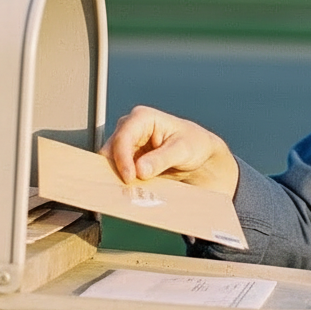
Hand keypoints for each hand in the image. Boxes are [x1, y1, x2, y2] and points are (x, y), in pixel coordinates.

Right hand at [99, 105, 239, 197]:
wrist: (200, 155)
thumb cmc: (194, 144)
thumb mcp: (182, 150)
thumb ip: (161, 159)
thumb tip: (139, 170)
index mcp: (142, 117)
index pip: (123, 137)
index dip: (122, 159)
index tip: (129, 178)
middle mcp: (129, 128)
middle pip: (111, 150)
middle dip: (116, 169)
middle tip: (124, 189)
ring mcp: (127, 144)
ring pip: (110, 162)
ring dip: (117, 177)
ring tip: (128, 192)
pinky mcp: (127, 159)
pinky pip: (117, 171)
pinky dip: (122, 182)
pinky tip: (131, 192)